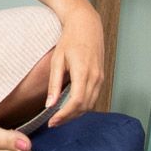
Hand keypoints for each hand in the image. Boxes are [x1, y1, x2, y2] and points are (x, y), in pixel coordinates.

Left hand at [46, 4, 104, 126]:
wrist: (86, 26)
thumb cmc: (69, 40)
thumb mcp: (57, 60)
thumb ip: (54, 83)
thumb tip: (49, 104)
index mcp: (83, 72)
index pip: (77, 101)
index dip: (65, 114)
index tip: (53, 121)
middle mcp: (96, 77)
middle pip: (85, 106)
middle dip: (69, 118)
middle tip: (53, 123)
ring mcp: (101, 78)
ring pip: (91, 104)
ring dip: (76, 114)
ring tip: (60, 118)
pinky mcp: (101, 78)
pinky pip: (94, 97)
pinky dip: (83, 106)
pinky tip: (71, 108)